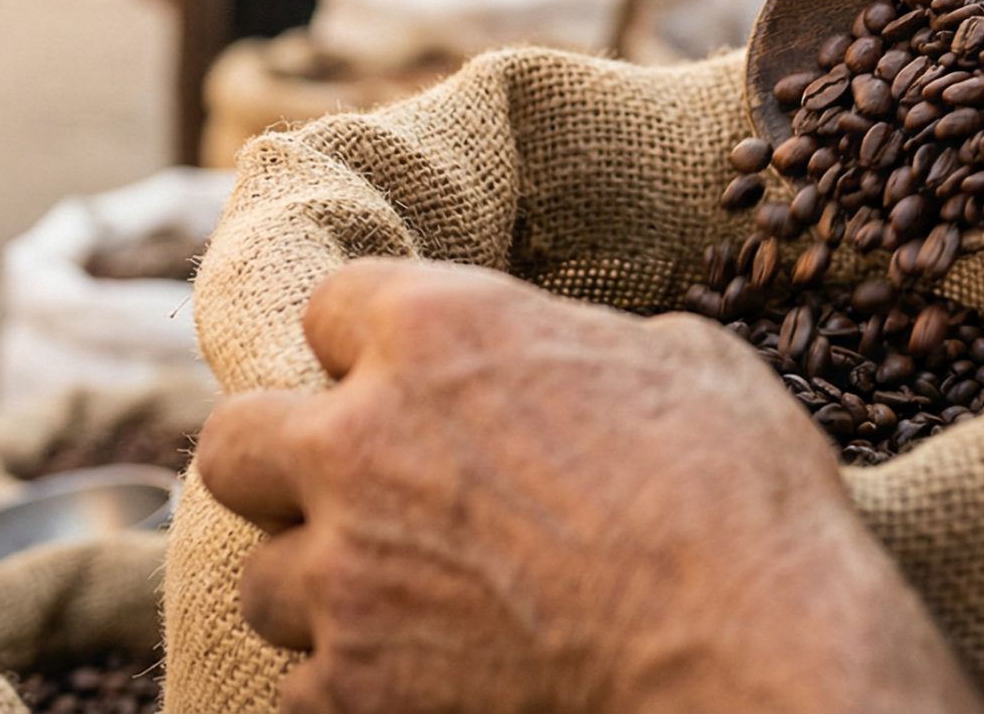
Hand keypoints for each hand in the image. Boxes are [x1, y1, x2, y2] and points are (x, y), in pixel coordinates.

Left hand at [198, 260, 983, 713]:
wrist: (748, 647)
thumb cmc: (739, 494)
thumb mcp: (687, 361)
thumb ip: (582, 348)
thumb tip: (578, 365)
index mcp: (439, 331)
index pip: (329, 307)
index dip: (373, 345)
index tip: (409, 378)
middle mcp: (361, 442)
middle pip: (235, 441)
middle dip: (285, 461)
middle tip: (358, 488)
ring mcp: (345, 574)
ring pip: (259, 579)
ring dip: (321, 586)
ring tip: (403, 599)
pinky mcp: (353, 686)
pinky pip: (301, 683)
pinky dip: (353, 681)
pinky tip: (424, 670)